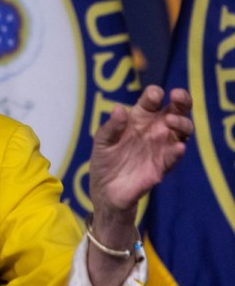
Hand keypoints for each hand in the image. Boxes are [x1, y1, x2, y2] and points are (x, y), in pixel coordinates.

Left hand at [89, 85, 192, 217]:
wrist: (105, 190)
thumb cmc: (104, 160)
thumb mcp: (102, 141)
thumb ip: (111, 127)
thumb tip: (120, 109)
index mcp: (139, 119)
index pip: (152, 101)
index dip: (155, 94)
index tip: (153, 96)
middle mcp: (154, 130)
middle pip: (176, 111)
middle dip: (181, 101)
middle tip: (177, 96)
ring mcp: (161, 147)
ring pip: (182, 131)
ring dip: (181, 123)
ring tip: (170, 122)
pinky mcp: (162, 167)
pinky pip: (174, 157)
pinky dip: (177, 152)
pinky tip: (178, 147)